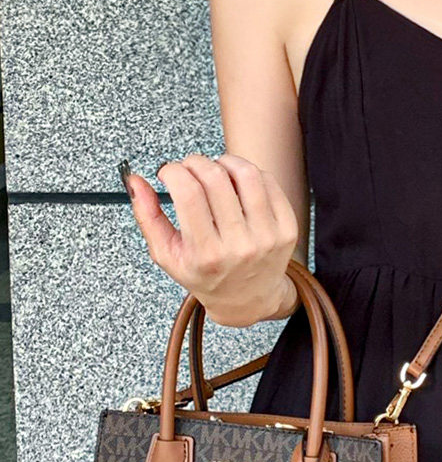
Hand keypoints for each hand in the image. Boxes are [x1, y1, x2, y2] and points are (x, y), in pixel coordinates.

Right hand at [122, 153, 299, 326]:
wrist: (249, 299)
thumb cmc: (206, 275)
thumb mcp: (168, 255)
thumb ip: (148, 217)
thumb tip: (134, 180)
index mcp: (206, 254)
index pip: (187, 192)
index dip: (173, 170)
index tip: (169, 172)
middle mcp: (239, 246)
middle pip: (215, 178)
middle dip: (195, 162)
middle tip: (189, 168)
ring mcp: (267, 237)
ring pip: (246, 174)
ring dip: (224, 162)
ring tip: (215, 171)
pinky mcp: (287, 229)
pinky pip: (269, 182)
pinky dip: (249, 172)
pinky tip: (237, 182)